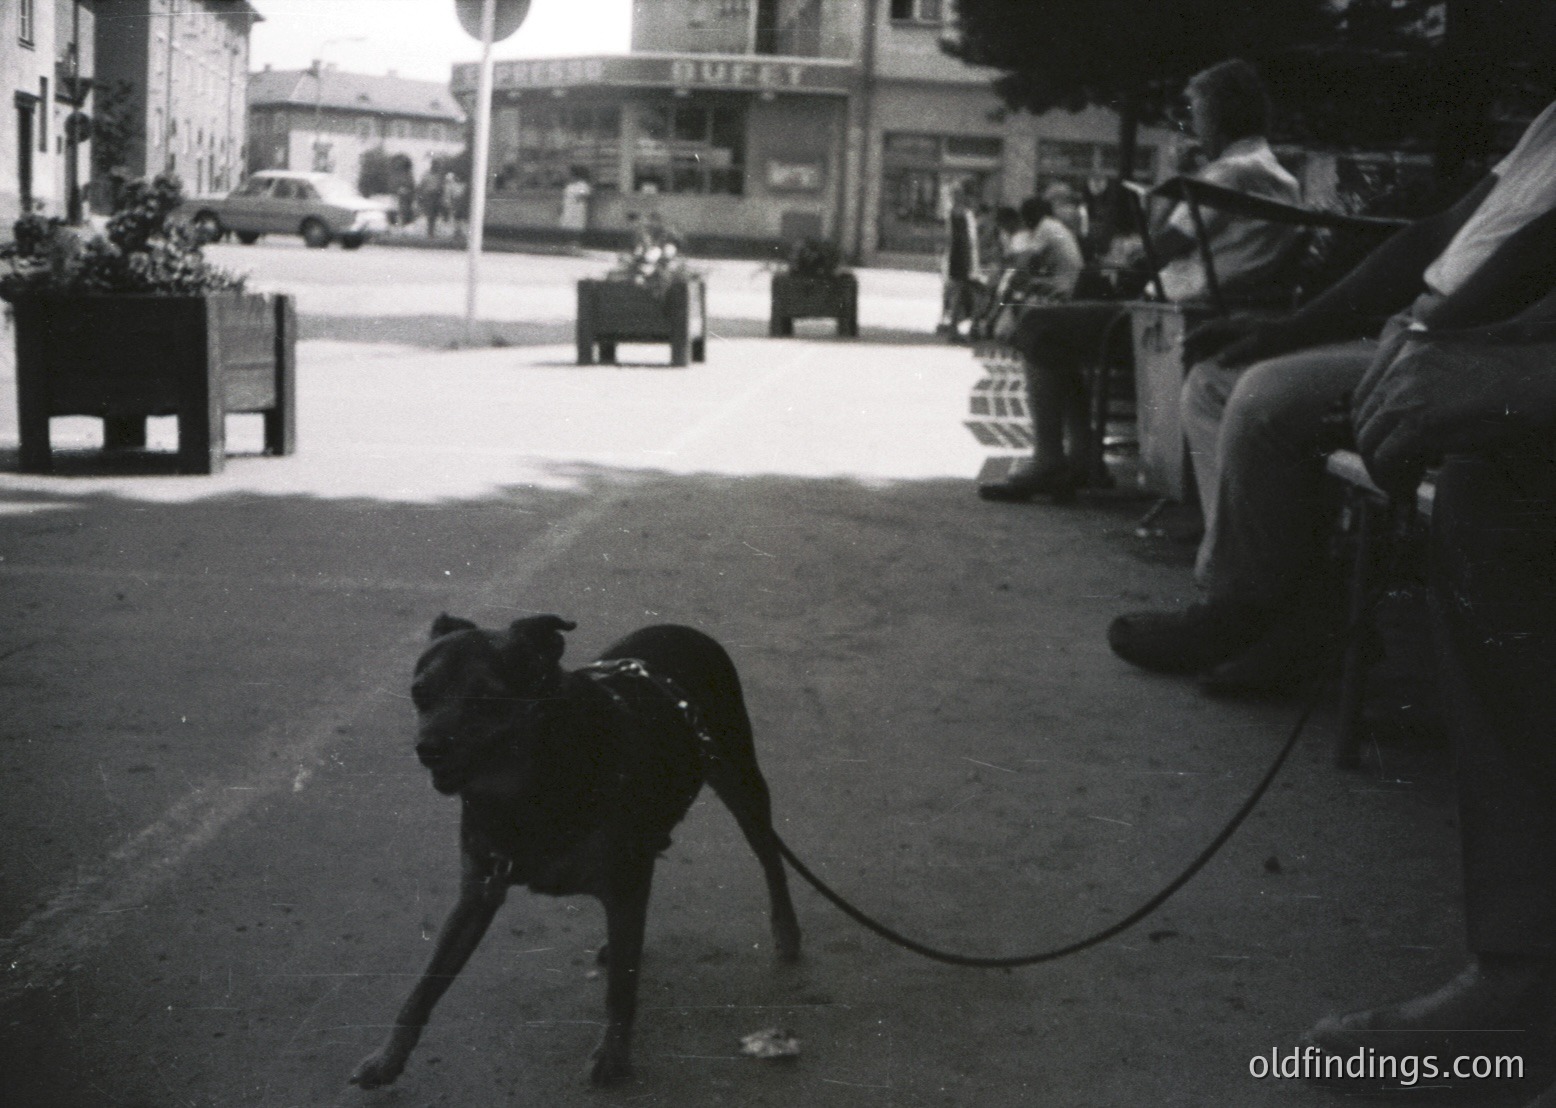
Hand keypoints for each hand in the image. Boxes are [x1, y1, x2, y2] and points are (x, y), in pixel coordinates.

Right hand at [1183, 313, 1291, 367]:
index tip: (1182, 346)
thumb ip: (1237, 352)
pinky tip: (1213, 359)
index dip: (1194, 337)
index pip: (1210, 329)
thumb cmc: (1279, 340)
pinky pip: (1226, 342)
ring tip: (1192, 359)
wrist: (1298, 333)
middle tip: (1182, 356)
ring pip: (1217, 338)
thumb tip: (1219, 360)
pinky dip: (1215, 350)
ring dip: (1204, 347)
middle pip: (1210, 332)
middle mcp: (1237, 325)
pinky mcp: (1248, 337)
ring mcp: (1242, 330)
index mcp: (1236, 325)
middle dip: (1195, 343)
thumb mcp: (1258, 346)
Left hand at [1353, 333, 1555, 495]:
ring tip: (1400, 483)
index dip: (1369, 427)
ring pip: (1369, 443)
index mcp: (1403, 344)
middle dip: (1373, 451)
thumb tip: (1393, 419)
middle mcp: (1397, 364)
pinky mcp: (1417, 422)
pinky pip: (1385, 460)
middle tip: (1390, 471)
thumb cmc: (1508, 375)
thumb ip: (1417, 378)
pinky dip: (1390, 479)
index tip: (1381, 447)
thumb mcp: (1451, 362)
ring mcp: (1405, 393)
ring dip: (1380, 470)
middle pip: (1363, 419)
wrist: (1541, 379)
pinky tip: (1406, 488)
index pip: (1365, 394)